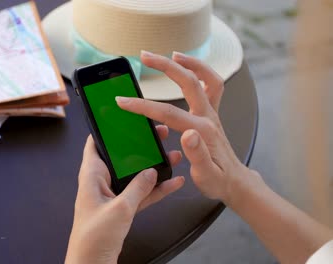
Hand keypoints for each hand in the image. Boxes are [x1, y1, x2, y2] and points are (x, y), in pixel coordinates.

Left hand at [65, 127, 184, 263]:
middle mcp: (101, 182)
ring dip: (153, 167)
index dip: (107, 131)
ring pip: (135, 175)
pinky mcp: (122, 208)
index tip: (122, 118)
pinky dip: (156, 189)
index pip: (95, 144)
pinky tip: (173, 183)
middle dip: (139, 147)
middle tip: (156, 134)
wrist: (92, 263)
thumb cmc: (93, 237)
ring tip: (172, 155)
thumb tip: (151, 171)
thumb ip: (137, 188)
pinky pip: (141, 193)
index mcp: (91, 176)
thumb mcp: (119, 209)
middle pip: (121, 158)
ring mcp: (112, 195)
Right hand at [116, 51, 252, 204]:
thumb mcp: (205, 176)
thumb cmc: (218, 180)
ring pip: (204, 78)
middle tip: (145, 56)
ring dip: (188, 62)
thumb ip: (197, 155)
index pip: (168, 113)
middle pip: (188, 82)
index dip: (143, 106)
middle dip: (165, 66)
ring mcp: (212, 112)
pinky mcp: (212, 113)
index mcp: (202, 131)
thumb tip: (187, 134)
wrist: (235, 181)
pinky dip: (201, 71)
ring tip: (170, 53)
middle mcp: (208, 116)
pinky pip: (211, 84)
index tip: (122, 101)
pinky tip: (187, 68)